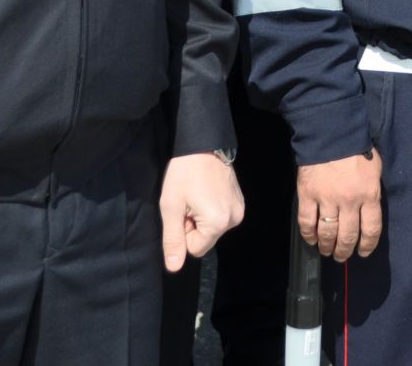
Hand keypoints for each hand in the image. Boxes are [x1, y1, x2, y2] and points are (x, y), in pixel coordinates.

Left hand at [159, 152, 243, 271]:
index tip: (183, 211)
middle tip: (189, 201)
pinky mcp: (240, 202)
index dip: (184, 233)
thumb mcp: (171, 206)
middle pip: (206, 240)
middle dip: (194, 226)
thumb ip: (173, 239)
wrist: (203, 144)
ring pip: (213, 229)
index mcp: (217, 222)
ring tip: (197, 195)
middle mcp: (234, 219)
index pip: (195, 249)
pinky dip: (211, 210)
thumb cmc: (184, 174)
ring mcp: (239, 210)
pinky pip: (221, 218)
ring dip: (201, 218)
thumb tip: (174, 267)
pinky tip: (206, 192)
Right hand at [296, 152, 381, 260]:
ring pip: (327, 233)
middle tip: (341, 257)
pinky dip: (308, 235)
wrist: (331, 132)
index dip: (367, 246)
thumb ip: (371, 192)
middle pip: (347, 236)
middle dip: (344, 251)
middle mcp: (349, 202)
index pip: (371, 229)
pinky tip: (311, 240)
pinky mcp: (307, 195)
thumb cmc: (357, 149)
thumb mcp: (374, 169)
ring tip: (326, 251)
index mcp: (369, 195)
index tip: (363, 253)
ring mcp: (327, 199)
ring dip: (327, 246)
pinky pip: (307, 222)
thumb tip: (368, 211)